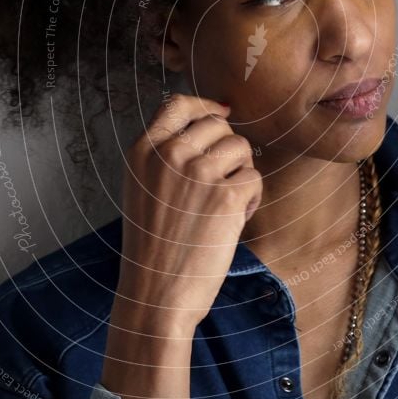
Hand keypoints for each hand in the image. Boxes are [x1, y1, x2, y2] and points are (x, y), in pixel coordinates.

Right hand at [114, 93, 262, 333]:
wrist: (156, 295)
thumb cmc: (152, 247)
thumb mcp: (142, 188)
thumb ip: (166, 154)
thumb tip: (213, 119)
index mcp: (143, 151)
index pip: (178, 103)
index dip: (205, 105)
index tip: (220, 113)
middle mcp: (169, 154)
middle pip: (218, 124)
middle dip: (227, 149)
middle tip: (219, 184)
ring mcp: (198, 173)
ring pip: (241, 147)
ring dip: (241, 173)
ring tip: (224, 205)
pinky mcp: (226, 196)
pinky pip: (254, 177)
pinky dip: (251, 199)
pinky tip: (232, 222)